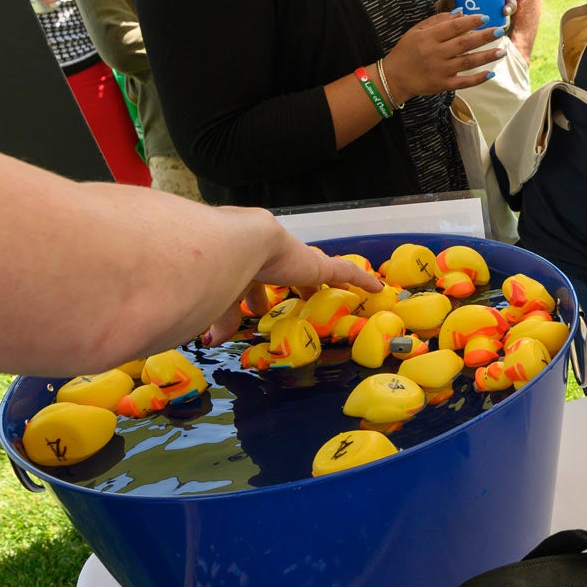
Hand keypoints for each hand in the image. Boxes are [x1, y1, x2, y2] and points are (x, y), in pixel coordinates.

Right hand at [202, 234, 383, 344]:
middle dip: (294, 292)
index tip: (255, 309)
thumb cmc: (222, 270)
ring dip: (326, 285)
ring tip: (335, 298)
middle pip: (289, 277)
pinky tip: (376, 288)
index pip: (254, 282)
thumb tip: (211, 340)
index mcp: (245, 264)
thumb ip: (223, 319)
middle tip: (298, 304)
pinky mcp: (319, 265)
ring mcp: (299, 260)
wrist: (238, 245)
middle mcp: (273, 259)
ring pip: (319, 273)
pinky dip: (361, 280)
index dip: (256, 296)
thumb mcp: (222, 299)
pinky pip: (346, 271)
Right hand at [384, 12, 506, 100]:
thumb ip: (438, 21)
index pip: (453, 27)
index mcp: (428, 38)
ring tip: (502, 51)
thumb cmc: (406, 51)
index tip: (485, 17)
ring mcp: (440, 70)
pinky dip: (477, 79)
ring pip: (467, 62)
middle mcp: (435, 53)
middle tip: (501, 31)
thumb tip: (461, 12)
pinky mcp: (442, 85)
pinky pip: (463, 82)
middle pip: (464, 44)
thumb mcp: (416, 31)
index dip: (470, 22)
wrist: (394, 77)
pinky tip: (490, 73)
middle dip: (484, 37)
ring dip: (486, 57)